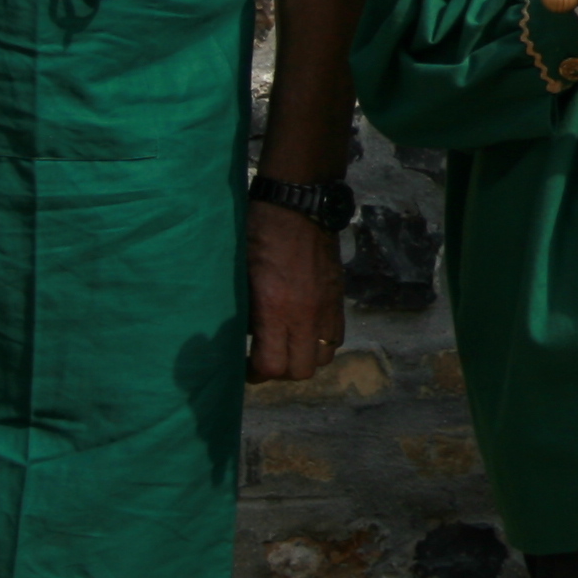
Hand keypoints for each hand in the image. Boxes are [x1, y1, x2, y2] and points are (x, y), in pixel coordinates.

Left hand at [245, 199, 344, 381]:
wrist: (299, 203)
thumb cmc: (259, 232)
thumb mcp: (240, 272)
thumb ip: (244, 309)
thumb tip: (245, 333)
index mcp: (275, 308)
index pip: (271, 365)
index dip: (254, 373)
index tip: (243, 365)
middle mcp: (305, 314)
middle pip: (301, 370)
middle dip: (279, 371)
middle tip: (263, 358)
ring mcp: (326, 306)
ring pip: (323, 357)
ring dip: (303, 358)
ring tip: (286, 344)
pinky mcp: (337, 297)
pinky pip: (336, 335)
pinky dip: (320, 341)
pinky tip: (304, 327)